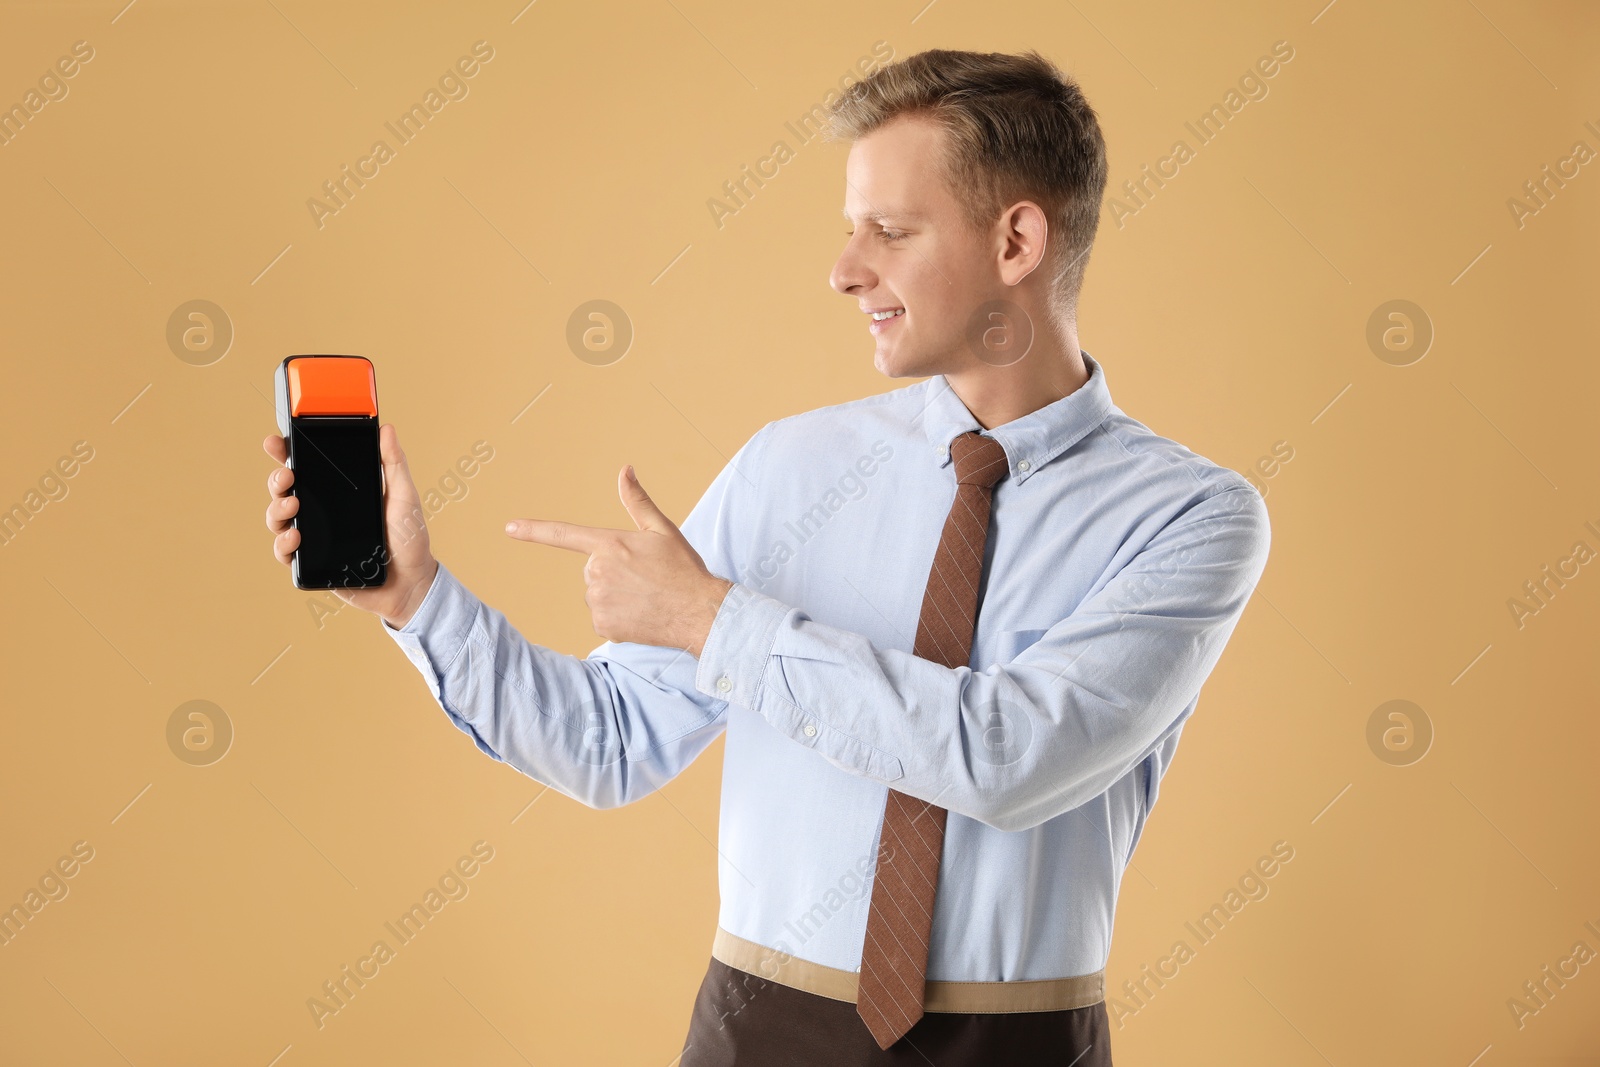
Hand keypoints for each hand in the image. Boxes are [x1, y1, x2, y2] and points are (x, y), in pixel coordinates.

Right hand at [263, 423, 439, 627]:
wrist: (411, 583)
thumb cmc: (409, 539)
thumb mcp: (404, 497)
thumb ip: (394, 464)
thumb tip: (387, 429)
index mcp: (339, 492)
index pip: (307, 467)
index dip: (286, 453)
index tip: (276, 441)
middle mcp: (321, 512)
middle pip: (285, 490)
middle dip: (277, 479)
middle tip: (287, 476)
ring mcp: (314, 537)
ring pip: (279, 519)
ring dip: (276, 509)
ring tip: (291, 505)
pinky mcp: (312, 563)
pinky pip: (285, 553)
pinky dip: (283, 544)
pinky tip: (294, 537)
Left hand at [505, 465, 732, 655]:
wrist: (700, 613)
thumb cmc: (684, 569)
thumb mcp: (662, 530)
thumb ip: (636, 500)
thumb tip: (624, 469)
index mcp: (610, 544)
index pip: (563, 534)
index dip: (533, 530)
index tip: (509, 527)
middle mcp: (597, 571)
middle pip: (593, 569)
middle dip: (614, 572)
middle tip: (646, 578)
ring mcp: (597, 600)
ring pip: (596, 593)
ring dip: (616, 595)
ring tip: (646, 598)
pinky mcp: (601, 624)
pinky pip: (602, 617)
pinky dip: (618, 617)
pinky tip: (641, 615)